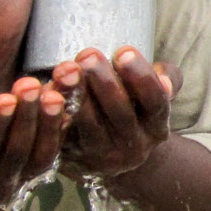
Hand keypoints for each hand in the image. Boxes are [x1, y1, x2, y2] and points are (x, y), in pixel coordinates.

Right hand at [0, 77, 67, 209]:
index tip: (4, 99)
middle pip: (16, 152)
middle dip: (26, 117)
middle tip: (32, 85)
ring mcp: (17, 181)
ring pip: (40, 154)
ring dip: (49, 120)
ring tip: (56, 89)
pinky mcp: (33, 172)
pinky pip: (53, 150)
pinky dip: (61, 125)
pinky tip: (69, 98)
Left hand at [55, 46, 181, 179]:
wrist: (112, 157)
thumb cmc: (133, 110)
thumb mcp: (152, 96)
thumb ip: (164, 78)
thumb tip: (163, 77)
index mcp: (156, 127)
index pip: (155, 103)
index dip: (141, 78)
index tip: (124, 51)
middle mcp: (133, 147)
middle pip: (121, 114)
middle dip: (104, 83)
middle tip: (89, 56)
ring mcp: (102, 157)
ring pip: (89, 127)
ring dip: (76, 96)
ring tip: (66, 69)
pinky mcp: (73, 160)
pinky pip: (62, 136)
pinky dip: (54, 114)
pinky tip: (47, 91)